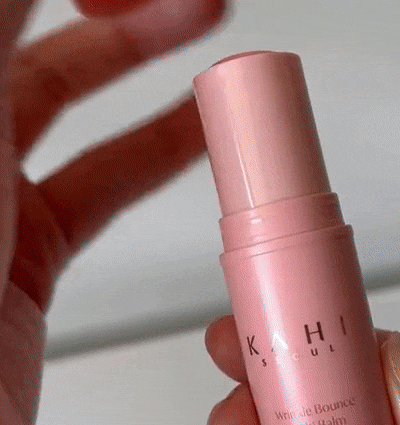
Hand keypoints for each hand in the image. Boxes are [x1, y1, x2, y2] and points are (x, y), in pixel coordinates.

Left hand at [0, 0, 224, 424]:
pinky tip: (196, 133)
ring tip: (209, 36)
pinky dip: (156, 153)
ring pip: (75, 104)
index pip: (8, 4)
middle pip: (41, 40)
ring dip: (149, 65)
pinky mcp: (27, 254)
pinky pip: (101, 185)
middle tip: (185, 0)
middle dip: (124, 8)